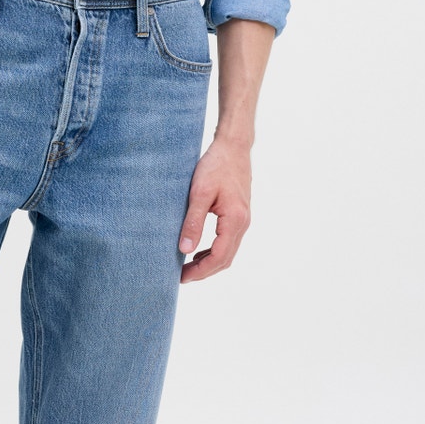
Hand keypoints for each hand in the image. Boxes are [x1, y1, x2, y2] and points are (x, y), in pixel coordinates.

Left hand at [178, 135, 250, 281]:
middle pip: (225, 259)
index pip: (218, 257)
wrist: (233, 147)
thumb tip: (185, 249)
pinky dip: (213, 251)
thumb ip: (193, 222)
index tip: (181, 276)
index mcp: (235, 220)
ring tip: (187, 267)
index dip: (200, 271)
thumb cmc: (216, 166)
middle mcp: (243, 223)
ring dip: (209, 263)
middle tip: (181, 277)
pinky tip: (198, 250)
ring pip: (228, 252)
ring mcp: (243, 219)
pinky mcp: (239, 215)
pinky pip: (228, 241)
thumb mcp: (200, 193)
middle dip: (204, 272)